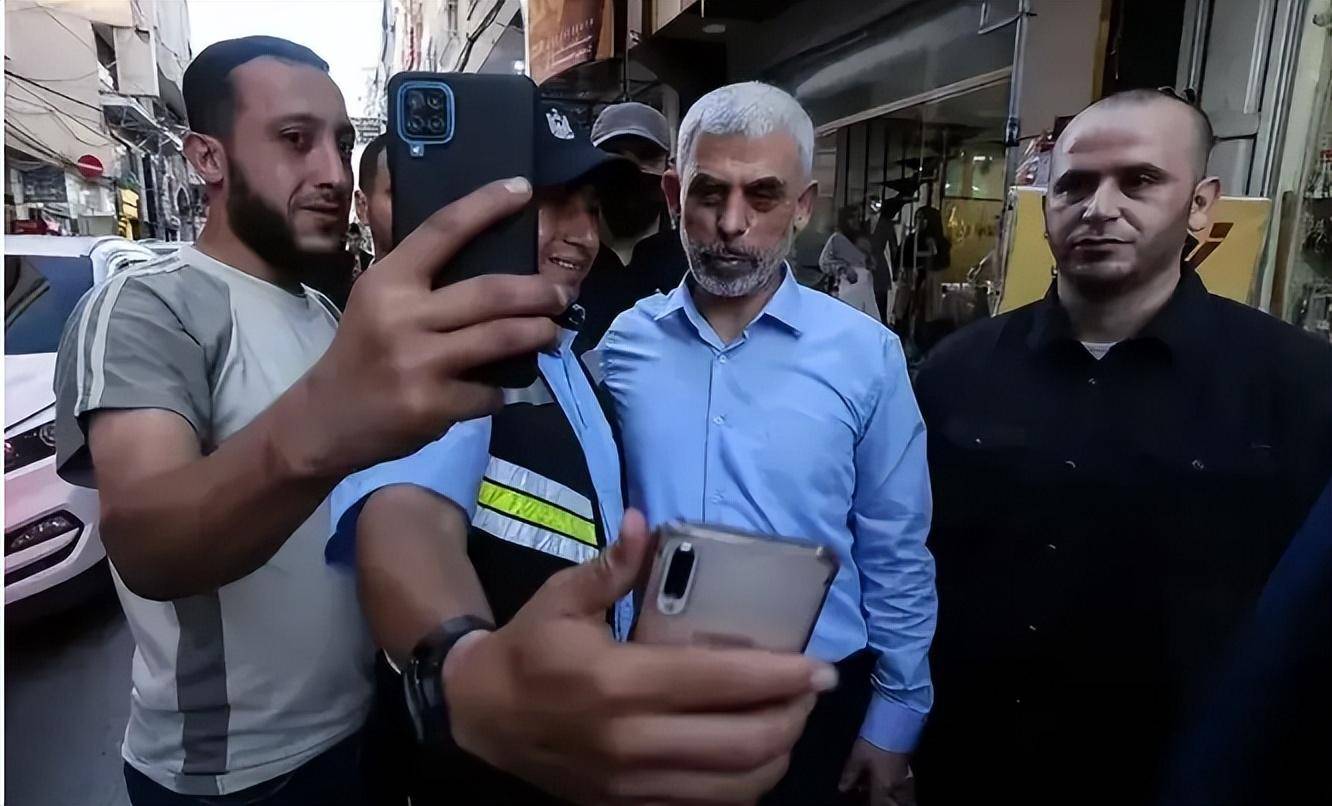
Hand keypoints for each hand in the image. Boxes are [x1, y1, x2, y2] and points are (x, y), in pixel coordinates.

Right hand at [281, 177, 568, 476]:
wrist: (327, 420)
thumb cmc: (363, 351)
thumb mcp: (377, 301)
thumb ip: (420, 277)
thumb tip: (489, 253)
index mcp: (388, 281)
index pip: (442, 230)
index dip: (485, 205)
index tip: (522, 189)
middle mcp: (403, 317)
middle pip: (491, 292)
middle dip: (539, 291)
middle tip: (562, 293)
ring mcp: (418, 363)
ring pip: (501, 339)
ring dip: (538, 333)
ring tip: (551, 331)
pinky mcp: (433, 405)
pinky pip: (489, 392)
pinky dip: (500, 390)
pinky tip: (496, 387)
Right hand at [443, 509, 838, 804]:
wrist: (481, 718)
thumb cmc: (529, 649)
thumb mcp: (562, 598)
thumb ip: (613, 566)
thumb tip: (644, 521)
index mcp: (618, 682)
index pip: (718, 684)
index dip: (780, 677)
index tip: (819, 666)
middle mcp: (632, 741)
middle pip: (742, 744)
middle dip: (792, 717)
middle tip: (811, 690)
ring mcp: (633, 783)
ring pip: (735, 786)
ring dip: (776, 754)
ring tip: (789, 720)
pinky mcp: (631, 805)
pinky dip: (744, 784)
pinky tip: (754, 753)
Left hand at [839, 739, 912, 805]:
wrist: (896, 723)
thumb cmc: (875, 742)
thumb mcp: (858, 757)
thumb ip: (850, 775)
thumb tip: (843, 788)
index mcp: (883, 787)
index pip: (878, 805)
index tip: (862, 803)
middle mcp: (897, 787)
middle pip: (892, 804)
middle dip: (883, 803)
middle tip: (873, 798)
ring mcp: (905, 778)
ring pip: (900, 797)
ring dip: (891, 799)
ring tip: (879, 794)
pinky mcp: (909, 769)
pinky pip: (903, 788)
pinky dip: (894, 790)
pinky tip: (886, 784)